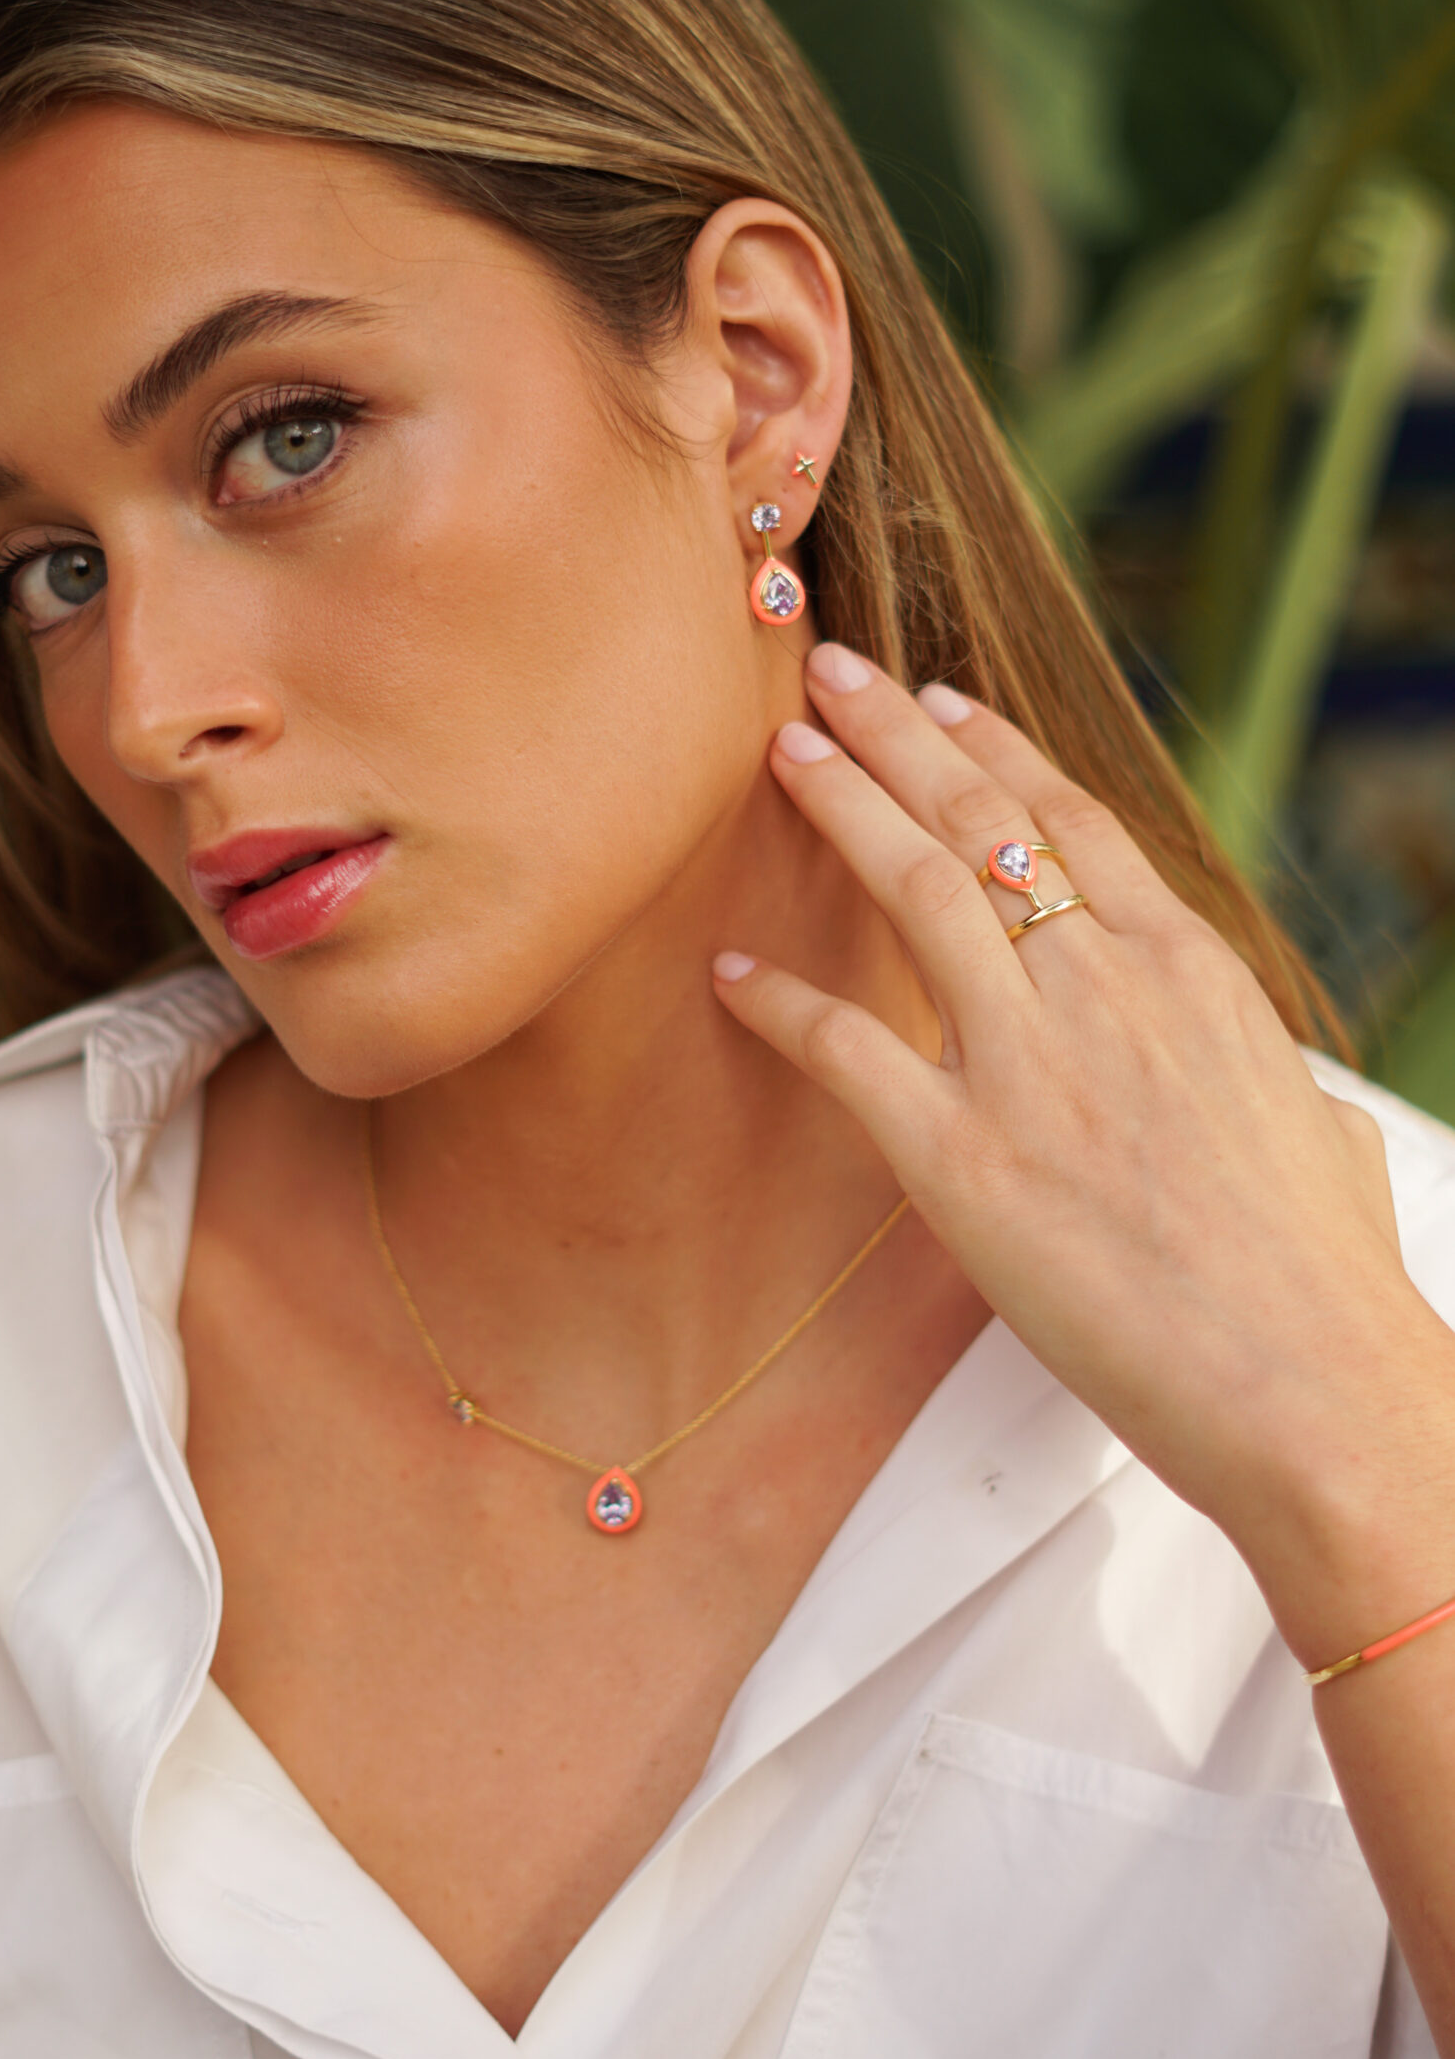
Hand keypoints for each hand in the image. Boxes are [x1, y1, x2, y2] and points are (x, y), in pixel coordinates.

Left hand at [711, 643, 1454, 1664]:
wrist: (1313, 1386)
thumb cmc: (1326, 1277)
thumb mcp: (1314, 1128)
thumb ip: (1267, 1076)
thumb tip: (1280, 1086)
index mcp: (1189, 970)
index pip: (1073, 818)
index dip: (994, 747)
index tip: (938, 700)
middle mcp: (1105, 988)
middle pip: (981, 818)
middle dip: (893, 734)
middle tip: (828, 671)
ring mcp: (1031, 1065)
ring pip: (914, 888)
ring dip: (840, 806)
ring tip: (781, 750)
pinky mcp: (964, 1160)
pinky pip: (847, 1050)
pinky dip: (782, 1005)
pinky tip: (732, 974)